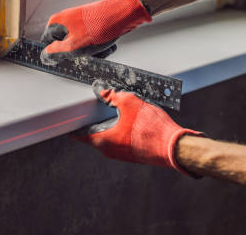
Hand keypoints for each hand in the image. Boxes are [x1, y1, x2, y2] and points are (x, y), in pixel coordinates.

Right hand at [40, 0, 150, 64]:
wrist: (124, 13)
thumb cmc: (100, 28)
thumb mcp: (73, 47)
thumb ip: (55, 53)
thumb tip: (45, 57)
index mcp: (56, 23)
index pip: (47, 44)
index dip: (58, 54)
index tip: (69, 59)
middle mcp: (66, 18)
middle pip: (66, 44)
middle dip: (79, 53)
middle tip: (90, 54)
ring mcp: (80, 19)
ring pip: (81, 43)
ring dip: (92, 51)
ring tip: (103, 49)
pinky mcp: (92, 20)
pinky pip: (91, 38)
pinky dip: (99, 44)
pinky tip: (109, 44)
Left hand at [75, 80, 203, 174]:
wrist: (175, 147)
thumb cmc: (153, 129)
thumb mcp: (130, 102)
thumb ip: (112, 95)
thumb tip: (102, 91)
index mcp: (103, 140)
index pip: (80, 134)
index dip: (74, 124)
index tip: (70, 118)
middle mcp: (110, 150)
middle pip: (96, 132)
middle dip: (95, 119)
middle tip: (96, 106)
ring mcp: (123, 154)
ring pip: (111, 135)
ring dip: (112, 123)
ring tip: (118, 108)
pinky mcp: (135, 153)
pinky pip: (123, 138)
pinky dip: (124, 128)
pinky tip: (132, 118)